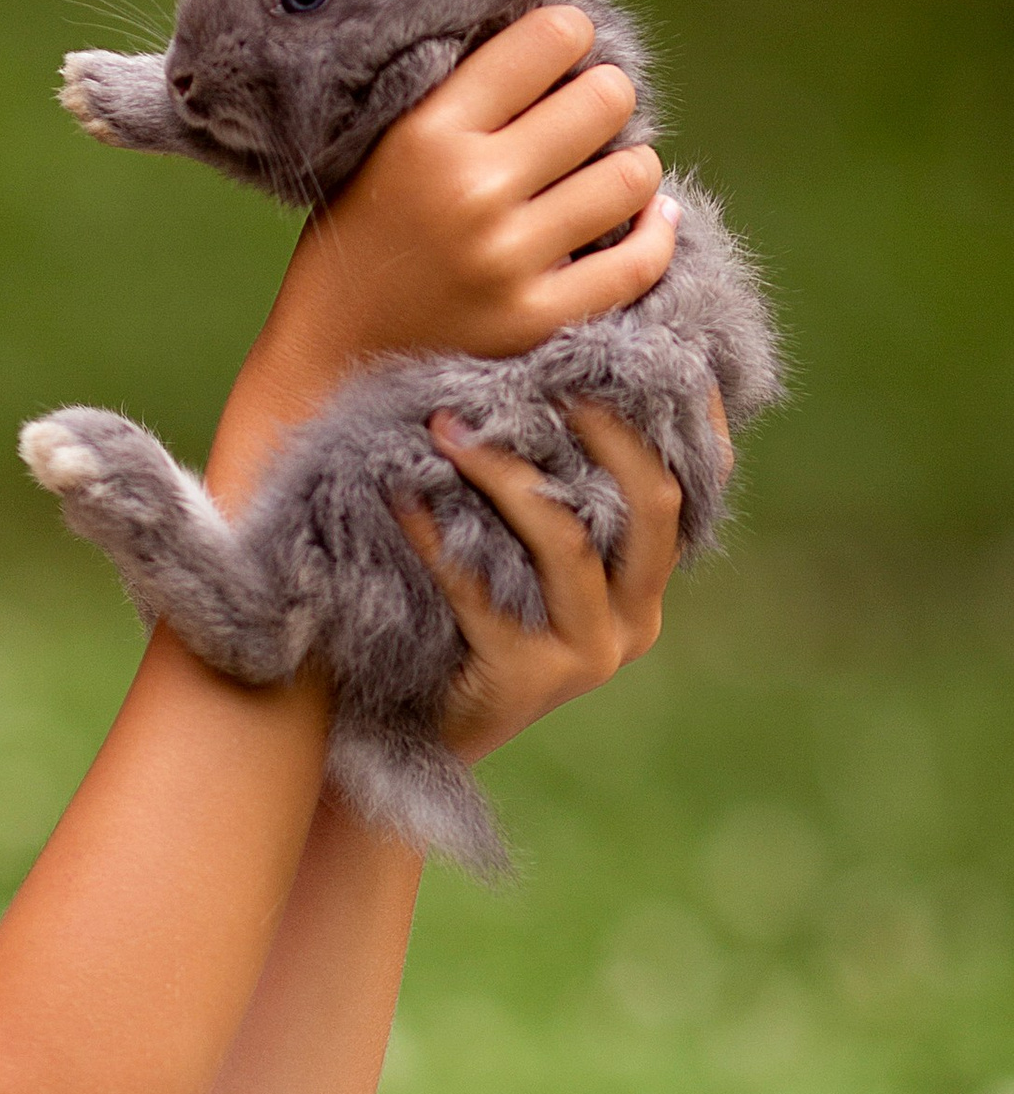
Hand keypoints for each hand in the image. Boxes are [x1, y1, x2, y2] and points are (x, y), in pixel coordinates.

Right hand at [241, 7, 675, 424]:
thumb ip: (458, 96)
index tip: (561, 54)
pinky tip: (643, 218)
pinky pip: (638, 262)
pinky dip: (653, 232)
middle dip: (604, 99)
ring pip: (634, 175)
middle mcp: (472, 192)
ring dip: (628, 167)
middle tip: (586, 119)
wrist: (325, 360)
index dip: (568, 36)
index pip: (550, 38)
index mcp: (428, 135)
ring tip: (602, 175)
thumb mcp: (383, 148)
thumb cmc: (359, 242)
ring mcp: (508, 261)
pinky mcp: (535, 320)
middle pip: (606, 99)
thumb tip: (561, 35)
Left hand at [400, 395, 724, 762]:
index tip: (654, 353)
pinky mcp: (528, 677)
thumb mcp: (524, 567)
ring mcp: (588, 653)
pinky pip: (481, 588)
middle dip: (606, 431)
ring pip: (565, 541)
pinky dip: (437, 535)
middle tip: (545, 379)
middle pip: (651, 506)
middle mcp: (635, 621)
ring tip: (447, 428)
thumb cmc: (465, 632)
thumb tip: (544, 386)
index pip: (691, 491)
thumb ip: (555, 505)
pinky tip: (402, 497)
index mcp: (645, 587)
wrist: (417, 740)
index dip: (689, 421)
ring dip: (503, 473)